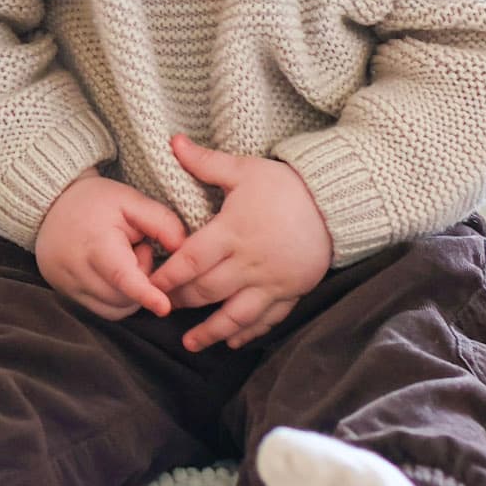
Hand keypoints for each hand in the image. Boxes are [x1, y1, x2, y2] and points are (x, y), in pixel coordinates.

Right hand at [35, 169, 187, 321]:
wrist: (52, 203)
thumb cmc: (97, 201)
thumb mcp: (131, 201)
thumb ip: (162, 222)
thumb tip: (184, 250)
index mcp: (96, 244)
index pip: (121, 276)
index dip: (145, 293)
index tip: (163, 307)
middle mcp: (76, 270)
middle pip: (123, 298)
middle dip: (142, 281)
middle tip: (140, 250)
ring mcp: (67, 285)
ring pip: (113, 309)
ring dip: (129, 293)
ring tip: (124, 259)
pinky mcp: (64, 294)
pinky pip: (100, 310)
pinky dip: (115, 299)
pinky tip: (113, 273)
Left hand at [149, 134, 332, 353]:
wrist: (334, 203)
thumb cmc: (286, 186)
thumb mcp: (245, 168)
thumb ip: (207, 162)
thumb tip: (173, 141)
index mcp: (233, 231)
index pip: (192, 259)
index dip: (169, 275)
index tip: (151, 284)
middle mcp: (249, 262)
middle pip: (207, 290)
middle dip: (181, 301)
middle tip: (160, 307)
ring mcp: (271, 281)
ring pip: (235, 315)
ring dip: (211, 331)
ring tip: (190, 344)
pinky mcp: (290, 292)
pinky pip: (268, 319)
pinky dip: (249, 333)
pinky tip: (233, 342)